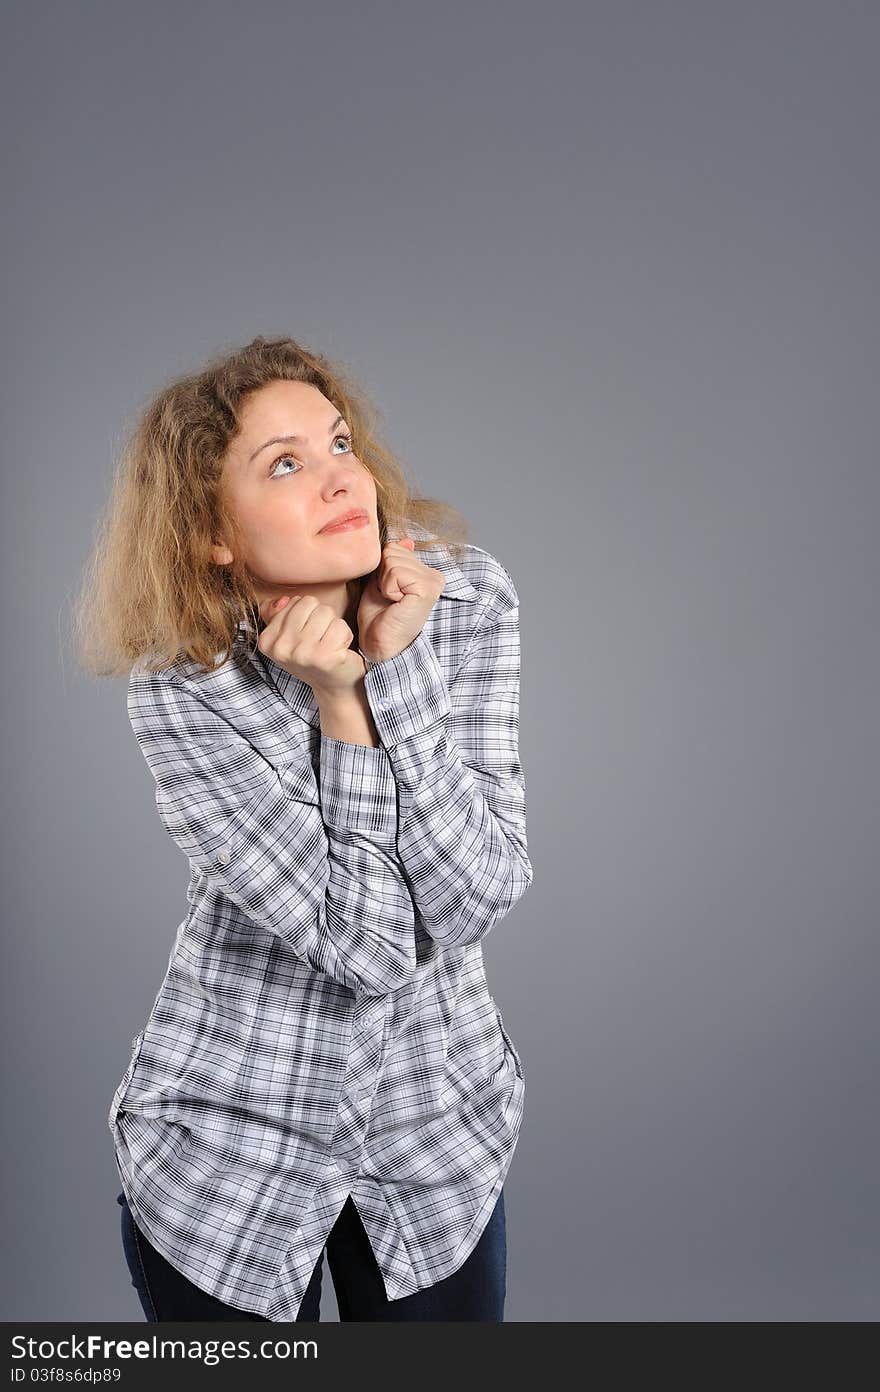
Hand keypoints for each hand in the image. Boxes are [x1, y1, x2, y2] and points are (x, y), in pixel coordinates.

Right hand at [258, 593, 364, 697]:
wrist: (332, 687)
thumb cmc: (312, 656)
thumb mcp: (288, 635)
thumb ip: (278, 612)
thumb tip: (284, 600)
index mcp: (267, 641)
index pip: (296, 602)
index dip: (308, 615)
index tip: (306, 636)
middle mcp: (281, 648)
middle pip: (311, 603)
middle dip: (321, 617)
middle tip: (320, 639)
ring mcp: (302, 654)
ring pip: (326, 612)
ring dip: (333, 626)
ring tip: (329, 644)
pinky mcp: (325, 658)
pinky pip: (341, 626)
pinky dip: (345, 636)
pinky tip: (339, 651)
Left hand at [357, 538, 445, 662]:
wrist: (379, 644)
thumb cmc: (379, 618)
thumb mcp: (382, 582)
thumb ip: (393, 562)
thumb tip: (407, 541)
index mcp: (426, 573)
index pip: (395, 547)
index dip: (381, 570)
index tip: (388, 593)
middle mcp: (434, 575)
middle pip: (392, 550)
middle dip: (381, 575)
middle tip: (388, 599)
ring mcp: (433, 581)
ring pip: (391, 560)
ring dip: (383, 583)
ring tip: (392, 602)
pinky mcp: (427, 588)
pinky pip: (394, 572)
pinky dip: (386, 589)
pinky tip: (395, 604)